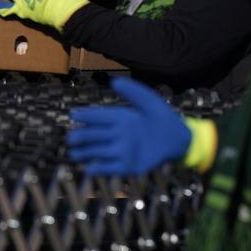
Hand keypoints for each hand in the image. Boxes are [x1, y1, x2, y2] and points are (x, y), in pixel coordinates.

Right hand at [67, 76, 193, 175]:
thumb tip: (114, 81)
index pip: (99, 116)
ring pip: (99, 152)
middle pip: (95, 135)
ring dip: (86, 153)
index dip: (86, 116)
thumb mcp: (149, 101)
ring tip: (74, 153)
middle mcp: (118, 134)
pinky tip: (89, 168)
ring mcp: (123, 150)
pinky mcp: (129, 165)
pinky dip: (100, 168)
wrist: (180, 139)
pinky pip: (111, 167)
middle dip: (81, 136)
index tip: (74, 114)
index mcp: (121, 118)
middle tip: (71, 138)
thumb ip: (133, 91)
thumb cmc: (163, 117)